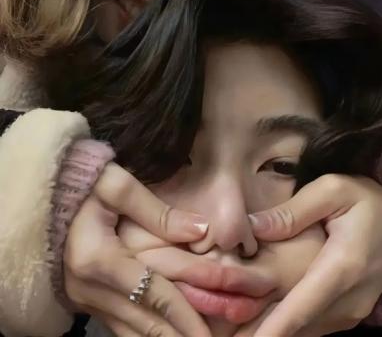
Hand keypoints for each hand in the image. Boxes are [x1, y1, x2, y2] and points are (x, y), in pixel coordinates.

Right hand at [64, 163, 209, 336]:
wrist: (46, 197)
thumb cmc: (84, 185)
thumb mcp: (117, 186)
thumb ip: (158, 211)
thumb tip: (201, 230)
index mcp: (98, 258)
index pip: (153, 292)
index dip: (185, 314)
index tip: (209, 332)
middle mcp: (89, 287)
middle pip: (144, 319)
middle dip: (180, 334)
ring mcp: (84, 297)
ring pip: (130, 330)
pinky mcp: (85, 298)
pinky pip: (118, 325)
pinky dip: (143, 333)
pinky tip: (164, 335)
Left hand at [246, 174, 381, 336]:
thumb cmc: (369, 203)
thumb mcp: (333, 191)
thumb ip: (293, 212)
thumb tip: (252, 228)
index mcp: (343, 266)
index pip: (301, 306)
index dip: (272, 329)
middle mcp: (349, 298)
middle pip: (300, 325)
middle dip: (262, 334)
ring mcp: (352, 309)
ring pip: (306, 330)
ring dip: (273, 332)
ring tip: (238, 334)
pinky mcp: (349, 310)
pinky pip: (314, 325)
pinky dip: (289, 328)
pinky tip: (264, 326)